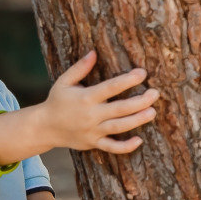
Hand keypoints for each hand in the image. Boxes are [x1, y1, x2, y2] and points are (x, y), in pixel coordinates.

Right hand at [37, 51, 157, 154]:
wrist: (45, 127)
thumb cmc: (57, 101)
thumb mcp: (64, 81)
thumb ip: (80, 68)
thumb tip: (93, 52)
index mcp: (85, 98)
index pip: (110, 88)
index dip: (127, 80)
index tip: (142, 73)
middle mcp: (90, 115)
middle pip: (120, 109)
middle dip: (140, 101)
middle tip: (155, 93)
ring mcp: (93, 131)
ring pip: (119, 127)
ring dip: (137, 120)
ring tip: (153, 112)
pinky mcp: (93, 143)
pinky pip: (111, 147)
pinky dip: (125, 146)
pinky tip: (139, 140)